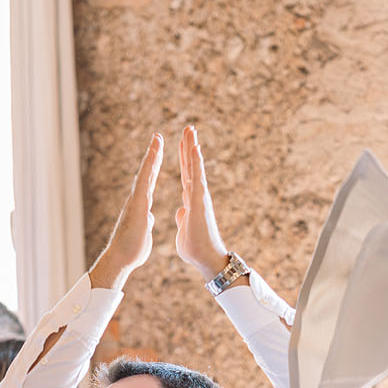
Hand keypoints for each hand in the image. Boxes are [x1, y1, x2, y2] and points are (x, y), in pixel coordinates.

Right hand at [90, 134, 163, 290]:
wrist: (121, 259)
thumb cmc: (132, 250)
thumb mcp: (144, 232)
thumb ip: (145, 221)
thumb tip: (148, 216)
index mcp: (141, 205)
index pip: (150, 182)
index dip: (155, 167)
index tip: (159, 153)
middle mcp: (137, 199)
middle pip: (147, 172)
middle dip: (153, 154)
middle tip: (157, 138)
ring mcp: (136, 200)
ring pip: (145, 173)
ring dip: (151, 155)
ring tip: (157, 139)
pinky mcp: (137, 204)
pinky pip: (145, 182)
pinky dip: (149, 168)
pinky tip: (154, 156)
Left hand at [174, 125, 229, 277]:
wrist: (205, 259)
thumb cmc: (196, 248)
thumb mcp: (184, 229)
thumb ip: (183, 218)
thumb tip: (182, 211)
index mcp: (190, 201)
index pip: (186, 175)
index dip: (183, 159)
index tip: (182, 144)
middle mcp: (196, 195)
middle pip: (191, 166)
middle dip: (188, 146)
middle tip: (188, 128)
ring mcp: (199, 196)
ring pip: (195, 167)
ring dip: (192, 148)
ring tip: (190, 131)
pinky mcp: (199, 201)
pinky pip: (197, 177)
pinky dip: (196, 162)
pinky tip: (194, 148)